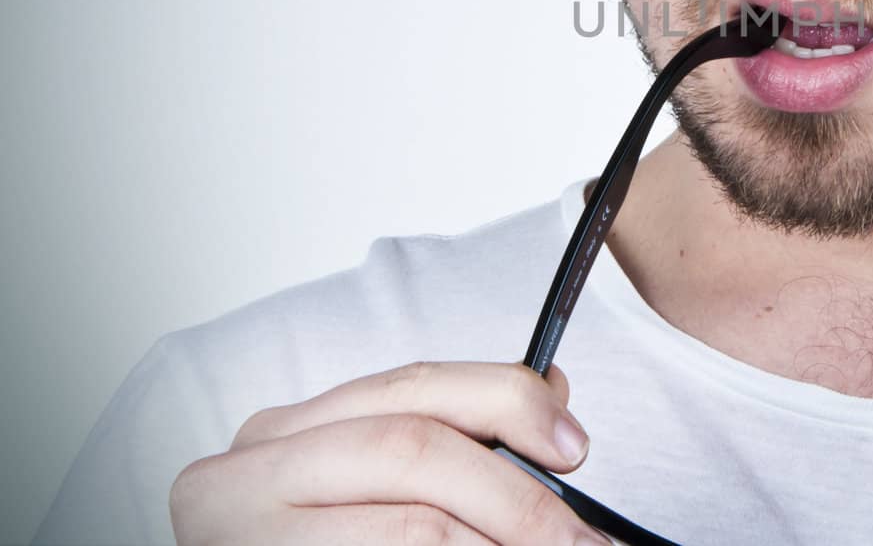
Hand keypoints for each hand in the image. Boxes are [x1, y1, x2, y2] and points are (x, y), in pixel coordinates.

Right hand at [170, 360, 610, 543]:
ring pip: (416, 523)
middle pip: (415, 447)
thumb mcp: (360, 484)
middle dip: (516, 492)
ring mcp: (248, 534)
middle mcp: (248, 473)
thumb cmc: (309, 544)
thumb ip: (443, 436)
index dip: (508, 402)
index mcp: (283, 433)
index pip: (414, 385)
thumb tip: (552, 398)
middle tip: (581, 538)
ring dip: (500, 540)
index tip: (574, 445)